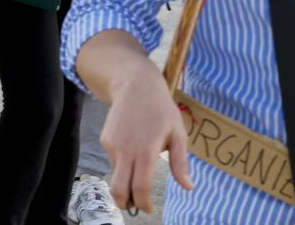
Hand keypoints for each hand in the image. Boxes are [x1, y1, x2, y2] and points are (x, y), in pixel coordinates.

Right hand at [103, 69, 193, 212]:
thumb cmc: (161, 110)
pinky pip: (112, 160)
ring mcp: (113, 144)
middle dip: (125, 204)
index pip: (140, 187)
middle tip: (134, 206)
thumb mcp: (178, 133)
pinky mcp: (105, 139)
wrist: (136, 85)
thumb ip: (180, 162)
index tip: (149, 208)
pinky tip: (131, 149)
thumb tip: (188, 187)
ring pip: (115, 175)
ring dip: (125, 181)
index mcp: (146, 150)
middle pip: (119, 189)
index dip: (143, 203)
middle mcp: (126, 150)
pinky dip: (121, 164)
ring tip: (137, 170)